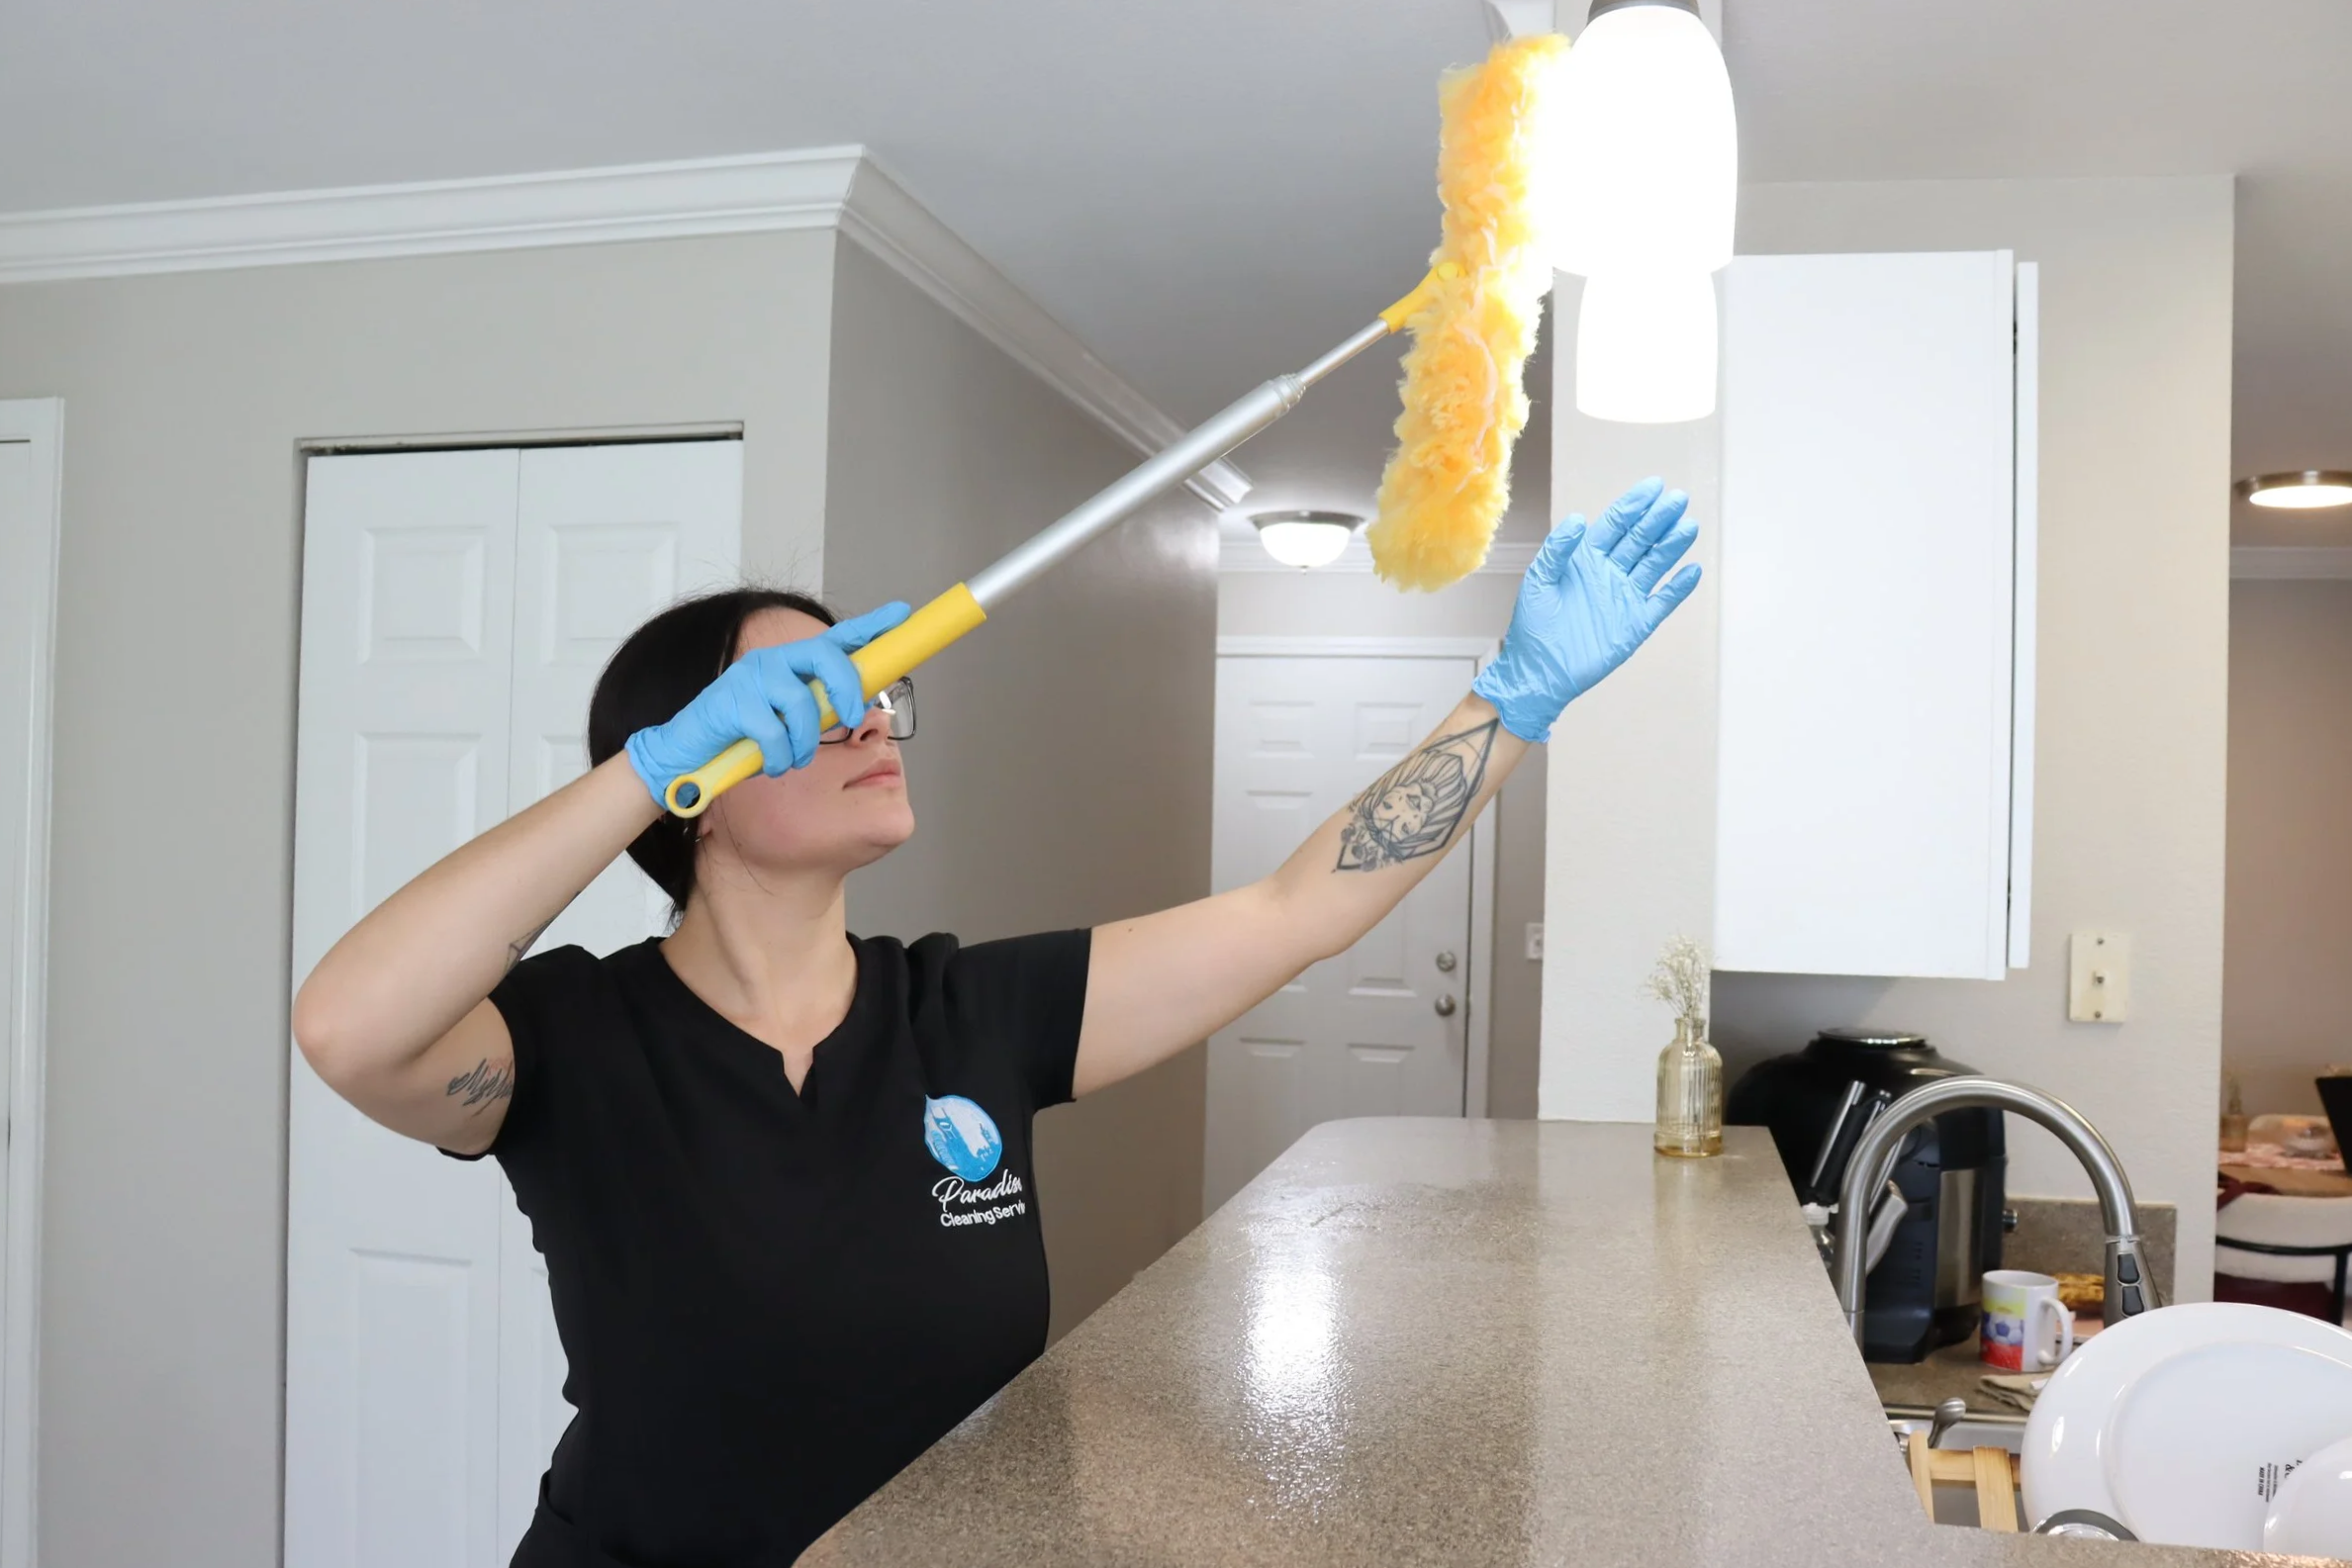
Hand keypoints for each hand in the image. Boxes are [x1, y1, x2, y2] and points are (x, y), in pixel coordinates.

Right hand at [621, 602, 910, 804]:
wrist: (687, 753)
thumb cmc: (743, 737)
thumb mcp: (789, 720)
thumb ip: (818, 708)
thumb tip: (857, 707)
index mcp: (791, 664)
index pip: (836, 638)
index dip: (871, 626)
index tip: (900, 613)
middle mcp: (772, 661)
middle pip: (827, 657)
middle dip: (847, 690)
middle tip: (851, 718)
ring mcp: (750, 678)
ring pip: (801, 704)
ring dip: (805, 742)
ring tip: (794, 758)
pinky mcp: (732, 702)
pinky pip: (773, 733)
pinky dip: (779, 758)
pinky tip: (771, 764)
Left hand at [1471, 478, 1700, 742]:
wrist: (1539, 672)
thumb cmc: (1533, 627)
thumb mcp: (1538, 581)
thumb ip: (1557, 549)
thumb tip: (1579, 518)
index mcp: (1585, 559)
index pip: (1616, 525)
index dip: (1634, 504)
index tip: (1654, 486)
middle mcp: (1609, 573)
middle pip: (1640, 539)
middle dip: (1659, 518)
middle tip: (1678, 499)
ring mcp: (1624, 597)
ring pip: (1654, 564)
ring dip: (1672, 545)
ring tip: (1688, 525)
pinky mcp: (1636, 624)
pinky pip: (1662, 601)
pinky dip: (1678, 587)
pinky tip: (1692, 570)